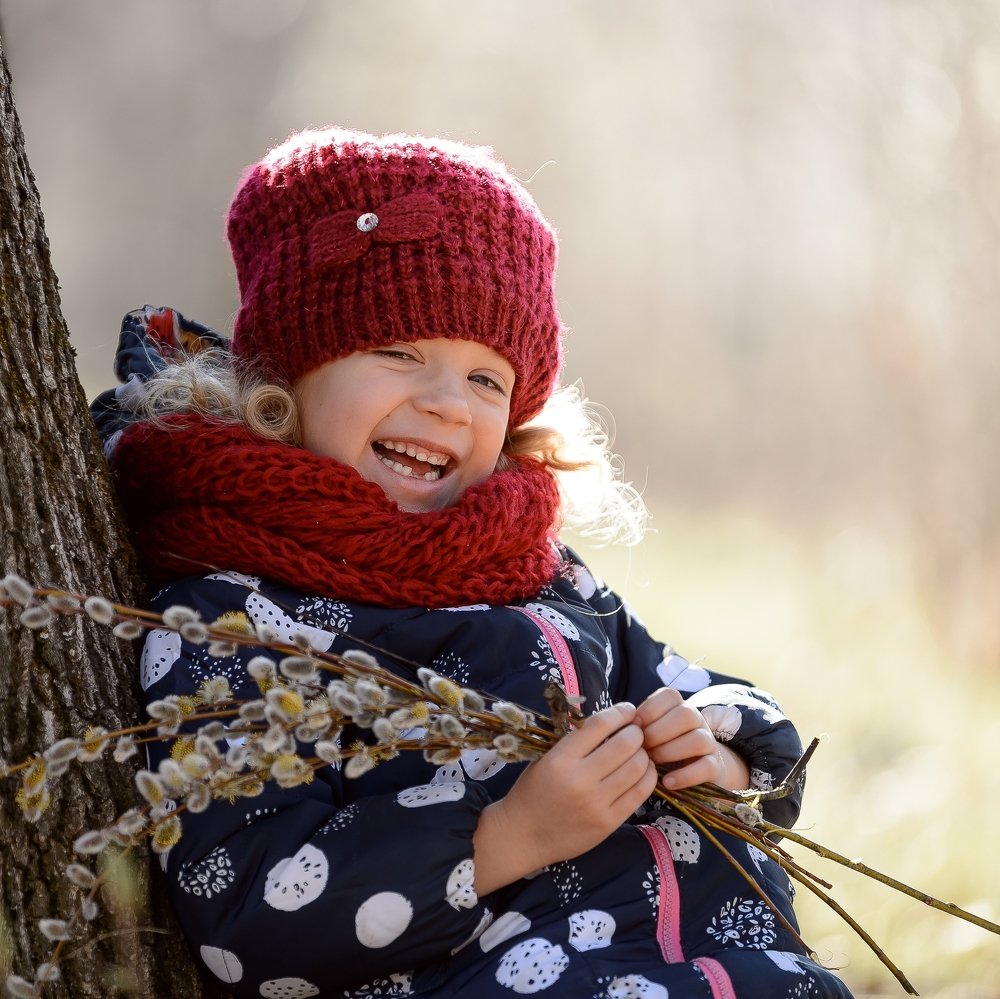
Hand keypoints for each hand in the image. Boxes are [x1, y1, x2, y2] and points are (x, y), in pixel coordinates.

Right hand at [473, 703, 657, 892]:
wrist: (524, 835)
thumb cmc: (533, 791)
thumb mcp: (546, 758)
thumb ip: (575, 742)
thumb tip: (612, 723)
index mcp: (561, 758)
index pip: (600, 725)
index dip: (620, 713)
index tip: (627, 710)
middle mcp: (580, 779)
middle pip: (625, 744)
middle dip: (636, 732)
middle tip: (635, 732)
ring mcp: (596, 803)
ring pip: (637, 767)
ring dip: (644, 754)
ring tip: (639, 752)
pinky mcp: (608, 823)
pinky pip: (640, 793)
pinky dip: (647, 776)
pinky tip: (644, 771)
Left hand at [635, 687, 749, 791]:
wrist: (695, 766)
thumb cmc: (663, 744)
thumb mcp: (652, 730)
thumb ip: (640, 724)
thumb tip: (624, 727)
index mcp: (680, 705)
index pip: (670, 695)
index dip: (650, 709)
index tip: (635, 726)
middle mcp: (697, 719)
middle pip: (685, 715)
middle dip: (658, 732)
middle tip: (643, 747)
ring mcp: (709, 742)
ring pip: (697, 740)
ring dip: (670, 751)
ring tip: (653, 763)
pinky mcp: (715, 766)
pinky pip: (706, 767)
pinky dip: (685, 776)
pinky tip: (667, 782)